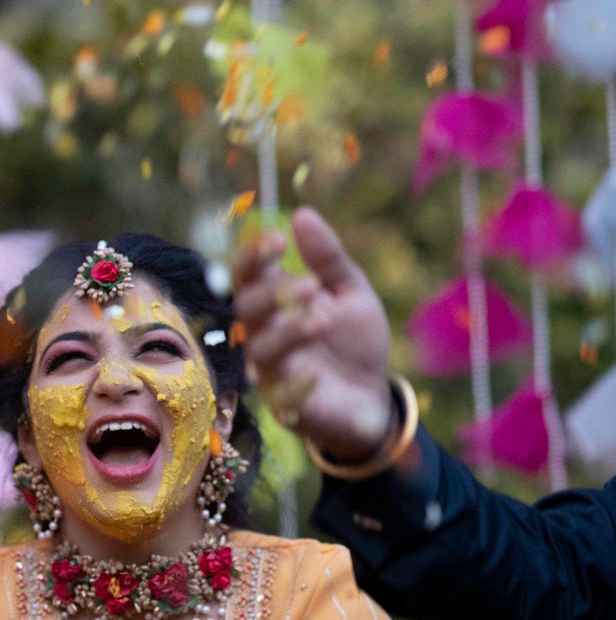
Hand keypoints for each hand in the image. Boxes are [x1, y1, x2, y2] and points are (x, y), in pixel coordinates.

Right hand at [232, 208, 392, 461]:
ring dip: (287, 331)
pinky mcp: (284, 404)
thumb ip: (328, 258)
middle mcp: (264, 333)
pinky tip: (318, 373)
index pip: (247, 275)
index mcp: (275, 302)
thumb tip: (303, 215)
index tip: (277, 240)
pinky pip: (278, 391)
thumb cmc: (355, 342)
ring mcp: (271, 370)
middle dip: (272, 294)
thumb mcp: (351, 292)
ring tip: (324, 319)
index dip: (253, 256)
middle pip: (244, 310)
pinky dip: (297, 381)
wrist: (374, 396)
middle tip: (311, 286)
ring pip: (259, 348)